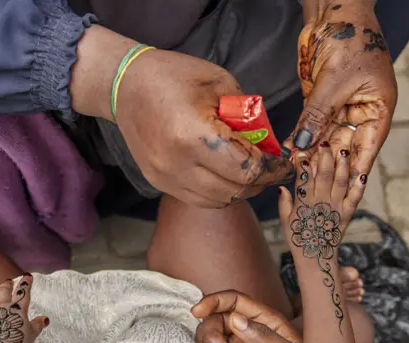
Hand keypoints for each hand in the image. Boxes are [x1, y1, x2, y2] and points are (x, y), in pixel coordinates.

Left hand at [0, 274, 47, 342]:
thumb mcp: (31, 336)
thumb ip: (37, 325)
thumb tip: (45, 318)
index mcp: (17, 309)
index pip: (23, 291)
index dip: (26, 282)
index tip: (28, 276)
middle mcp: (1, 306)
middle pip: (4, 288)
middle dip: (7, 283)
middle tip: (9, 282)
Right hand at [116, 49, 294, 206]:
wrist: (125, 86)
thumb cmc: (173, 77)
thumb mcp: (220, 83)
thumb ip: (248, 115)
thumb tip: (269, 144)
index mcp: (193, 134)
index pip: (246, 168)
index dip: (272, 169)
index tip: (283, 163)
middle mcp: (177, 163)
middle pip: (234, 190)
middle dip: (260, 181)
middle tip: (271, 169)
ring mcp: (164, 176)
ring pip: (218, 200)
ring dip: (240, 190)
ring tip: (249, 172)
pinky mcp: (158, 182)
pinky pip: (198, 199)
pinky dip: (218, 193)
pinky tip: (225, 175)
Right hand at [279, 142, 366, 259]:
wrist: (315, 256)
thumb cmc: (298, 238)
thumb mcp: (285, 220)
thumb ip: (284, 202)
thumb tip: (282, 187)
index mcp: (304, 202)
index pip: (303, 177)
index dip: (303, 163)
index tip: (302, 151)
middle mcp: (320, 201)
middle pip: (324, 174)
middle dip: (324, 157)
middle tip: (325, 143)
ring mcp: (335, 206)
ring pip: (340, 181)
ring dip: (342, 165)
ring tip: (343, 152)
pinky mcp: (346, 213)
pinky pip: (355, 198)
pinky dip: (359, 186)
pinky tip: (362, 175)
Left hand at [288, 1, 396, 181]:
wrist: (333, 13)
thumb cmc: (349, 39)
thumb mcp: (334, 81)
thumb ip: (318, 114)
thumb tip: (304, 145)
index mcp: (378, 107)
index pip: (368, 145)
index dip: (357, 168)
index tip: (347, 189)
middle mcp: (360, 110)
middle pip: (345, 144)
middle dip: (328, 162)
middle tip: (311, 181)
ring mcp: (339, 105)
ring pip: (326, 136)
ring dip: (312, 152)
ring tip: (298, 169)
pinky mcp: (320, 99)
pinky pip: (312, 123)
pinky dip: (302, 136)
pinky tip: (291, 149)